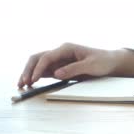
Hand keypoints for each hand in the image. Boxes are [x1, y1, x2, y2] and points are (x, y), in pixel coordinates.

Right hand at [17, 43, 133, 87]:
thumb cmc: (103, 61)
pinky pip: (44, 71)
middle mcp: (60, 52)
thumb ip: (74, 69)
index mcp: (67, 48)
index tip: (34, 79)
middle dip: (28, 70)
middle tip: (22, 83)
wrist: (111, 62)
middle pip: (38, 58)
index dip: (38, 68)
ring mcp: (59, 60)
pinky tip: (31, 84)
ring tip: (22, 85)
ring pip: (38, 64)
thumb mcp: (91, 65)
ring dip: (29, 73)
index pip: (47, 57)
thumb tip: (56, 74)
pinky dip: (36, 76)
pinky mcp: (60, 68)